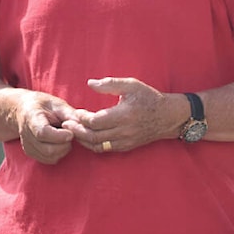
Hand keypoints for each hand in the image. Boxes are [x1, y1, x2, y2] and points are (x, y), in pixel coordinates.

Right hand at [14, 91, 77, 163]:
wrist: (23, 109)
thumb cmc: (43, 105)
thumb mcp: (57, 104)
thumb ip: (70, 115)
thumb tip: (83, 125)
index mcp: (31, 117)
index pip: (43, 133)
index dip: (59, 136)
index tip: (70, 132)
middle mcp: (26, 133)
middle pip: (48, 149)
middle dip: (65, 144)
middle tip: (70, 134)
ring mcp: (27, 145)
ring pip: (50, 157)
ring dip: (63, 149)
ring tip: (64, 137)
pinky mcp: (30, 153)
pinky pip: (49, 160)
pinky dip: (58, 153)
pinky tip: (58, 142)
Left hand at [62, 77, 181, 153]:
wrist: (168, 116)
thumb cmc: (148, 97)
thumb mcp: (131, 85)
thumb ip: (109, 84)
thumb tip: (89, 83)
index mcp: (124, 115)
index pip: (95, 121)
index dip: (81, 118)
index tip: (76, 112)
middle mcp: (124, 131)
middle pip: (93, 136)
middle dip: (77, 131)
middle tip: (66, 124)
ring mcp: (125, 141)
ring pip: (97, 146)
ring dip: (83, 140)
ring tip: (73, 131)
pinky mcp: (126, 147)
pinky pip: (105, 149)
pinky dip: (93, 145)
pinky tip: (86, 137)